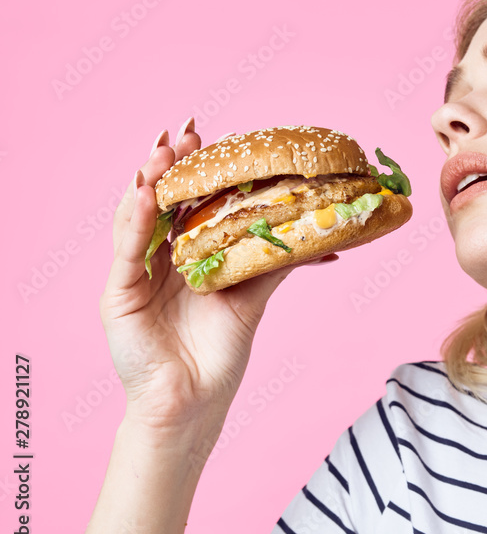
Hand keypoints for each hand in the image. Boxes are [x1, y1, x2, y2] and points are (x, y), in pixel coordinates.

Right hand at [100, 119, 337, 434]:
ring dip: (150, 180)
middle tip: (186, 129)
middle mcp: (158, 258)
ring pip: (138, 216)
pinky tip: (148, 194)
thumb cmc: (220, 354)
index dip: (199, 168)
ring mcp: (135, 274)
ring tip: (164, 150)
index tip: (215, 134)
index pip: (189, 200)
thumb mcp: (251, 298)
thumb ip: (274, 263)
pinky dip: (136, 221)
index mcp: (187, 255)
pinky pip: (127, 251)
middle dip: (171, 163)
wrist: (194, 404)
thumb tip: (321, 237)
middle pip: (161, 200)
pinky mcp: (117, 294)